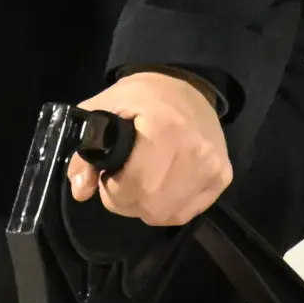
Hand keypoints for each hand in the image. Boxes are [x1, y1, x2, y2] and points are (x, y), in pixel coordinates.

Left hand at [67, 71, 230, 226]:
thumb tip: (80, 190)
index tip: (106, 175)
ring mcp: (214, 168)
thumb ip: (85, 148)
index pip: (136, 185)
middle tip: (121, 179)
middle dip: (125, 200)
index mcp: (166, 129)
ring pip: (167, 215)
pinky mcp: (223, 178)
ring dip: (145, 206)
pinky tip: (159, 187)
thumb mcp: (104, 108)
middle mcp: (197, 152)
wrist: (188, 88)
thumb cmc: (142, 96)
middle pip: (151, 205)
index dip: (112, 189)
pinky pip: (185, 213)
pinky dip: (165, 208)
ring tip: (140, 180)